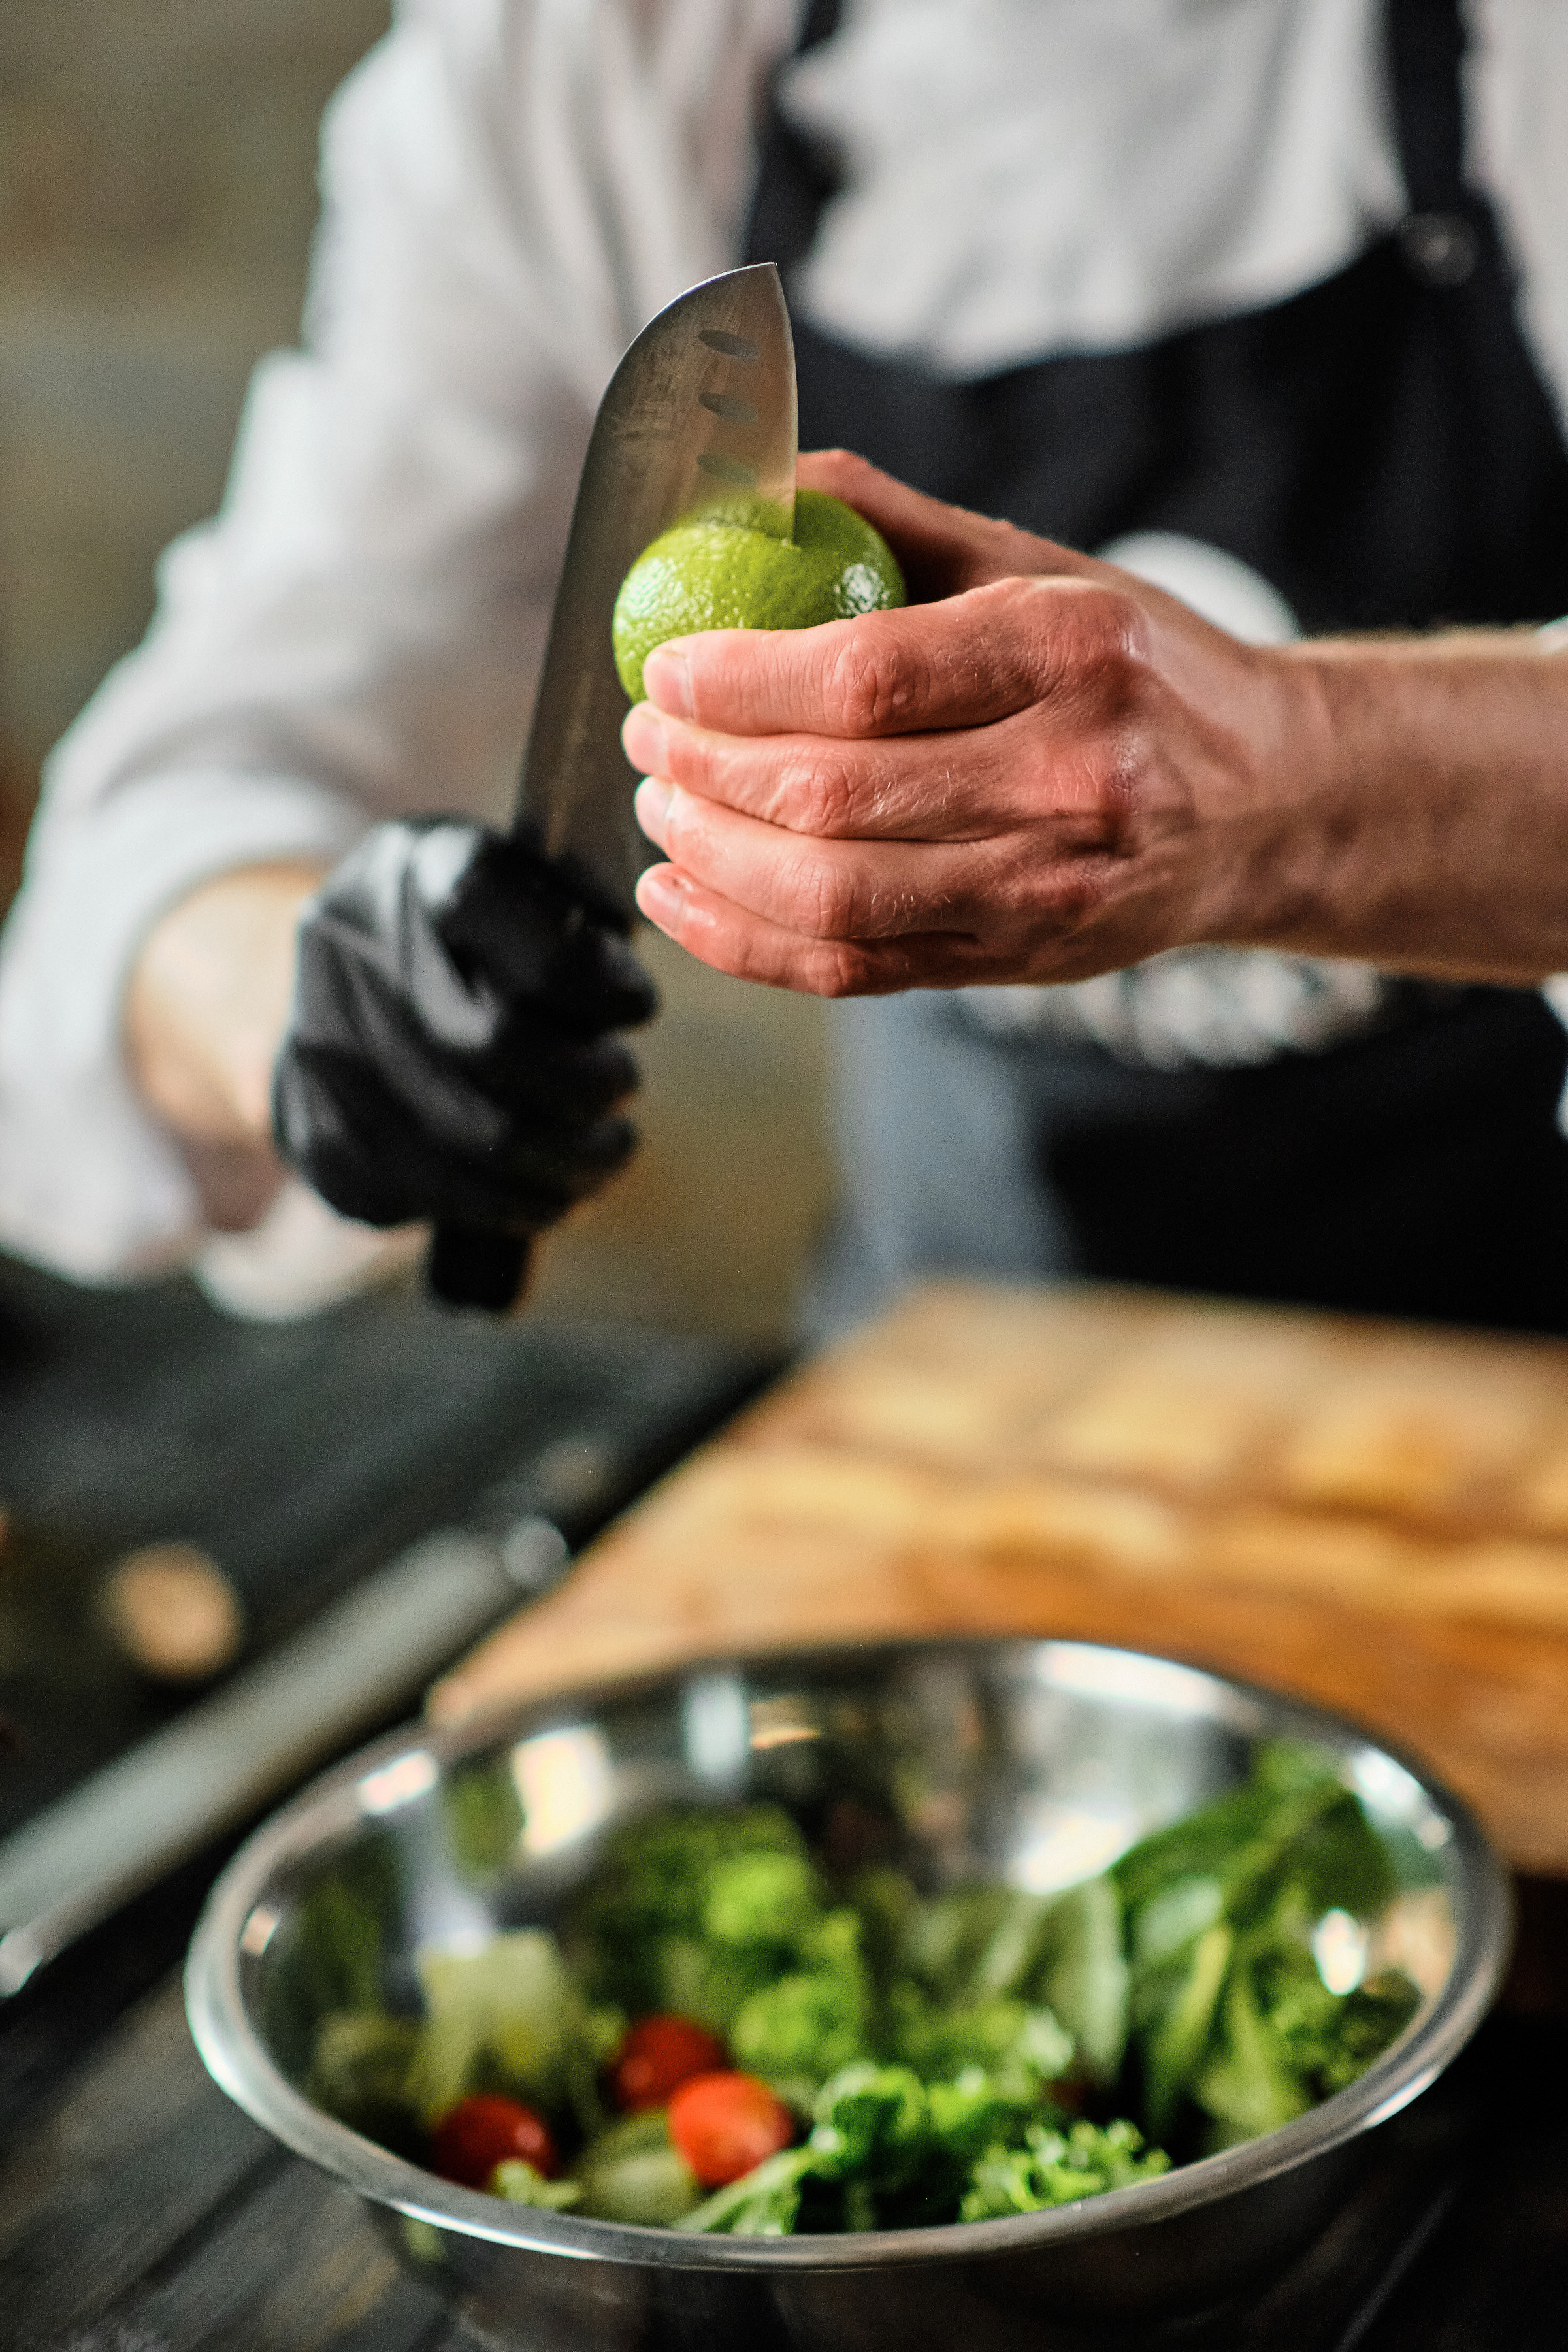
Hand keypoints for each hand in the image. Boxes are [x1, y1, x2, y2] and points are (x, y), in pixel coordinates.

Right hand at [272, 819, 656, 1231]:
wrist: (345, 971)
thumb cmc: (480, 925)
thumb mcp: (527, 876)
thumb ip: (578, 913)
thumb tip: (621, 997)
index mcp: (419, 869)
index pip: (515, 929)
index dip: (597, 983)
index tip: (637, 1003)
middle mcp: (351, 954)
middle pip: (498, 1048)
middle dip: (591, 1082)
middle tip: (622, 1084)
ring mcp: (325, 1052)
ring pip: (479, 1142)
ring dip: (575, 1160)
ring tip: (609, 1146)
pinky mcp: (322, 1140)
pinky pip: (441, 1198)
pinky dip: (520, 1204)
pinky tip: (550, 1184)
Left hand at [621, 450, 1312, 995]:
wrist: (1272, 802)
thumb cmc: (1138, 670)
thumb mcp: (1047, 572)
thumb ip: (903, 525)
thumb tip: (757, 481)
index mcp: (1074, 653)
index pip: (869, 678)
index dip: (740, 681)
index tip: (666, 668)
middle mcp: (1073, 777)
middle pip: (835, 795)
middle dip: (705, 767)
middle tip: (648, 737)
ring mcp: (1051, 887)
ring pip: (833, 898)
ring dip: (712, 857)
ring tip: (658, 809)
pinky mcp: (1023, 962)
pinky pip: (853, 971)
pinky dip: (743, 941)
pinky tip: (680, 896)